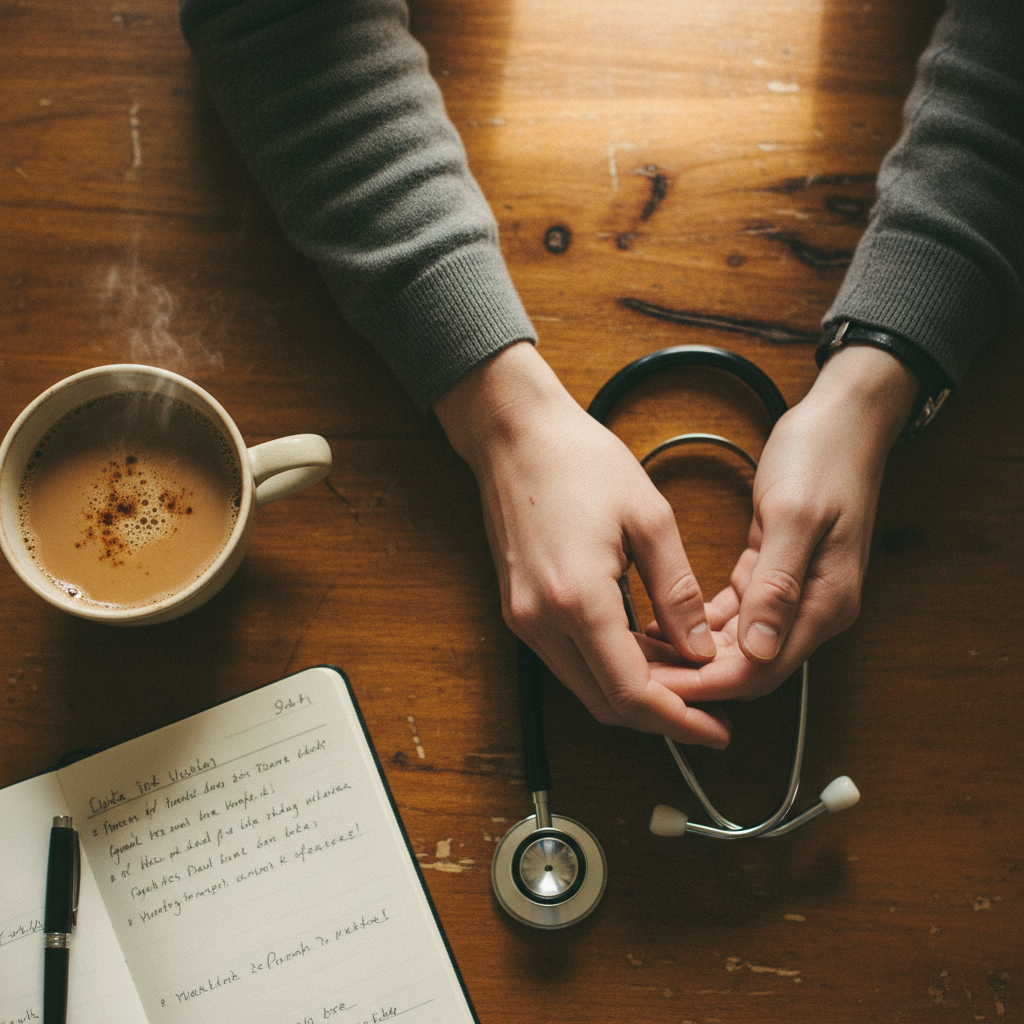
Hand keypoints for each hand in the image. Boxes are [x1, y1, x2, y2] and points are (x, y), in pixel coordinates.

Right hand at [434, 342, 728, 747]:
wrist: (514, 435)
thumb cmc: (579, 461)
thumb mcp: (649, 519)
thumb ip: (677, 593)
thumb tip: (700, 649)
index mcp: (577, 599)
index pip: (630, 692)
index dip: (678, 721)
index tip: (716, 730)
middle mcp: (541, 621)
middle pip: (605, 703)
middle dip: (661, 715)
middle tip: (710, 711)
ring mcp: (523, 618)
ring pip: (586, 686)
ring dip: (636, 691)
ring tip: (686, 674)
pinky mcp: (520, 609)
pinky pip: (569, 659)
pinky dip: (609, 666)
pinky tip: (646, 648)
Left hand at [644, 343, 920, 702]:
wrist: (843, 420)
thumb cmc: (823, 457)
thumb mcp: (794, 516)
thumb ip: (778, 584)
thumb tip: (759, 649)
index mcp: (826, 603)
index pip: (762, 669)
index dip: (708, 685)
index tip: (658, 689)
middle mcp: (813, 608)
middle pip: (747, 665)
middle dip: (692, 675)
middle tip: (634, 672)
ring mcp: (794, 592)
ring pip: (737, 644)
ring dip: (691, 652)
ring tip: (639, 652)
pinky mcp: (774, 573)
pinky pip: (734, 614)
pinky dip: (700, 623)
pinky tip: (662, 623)